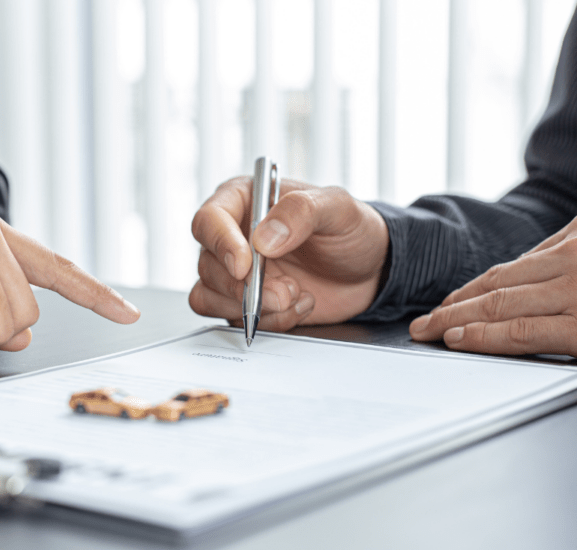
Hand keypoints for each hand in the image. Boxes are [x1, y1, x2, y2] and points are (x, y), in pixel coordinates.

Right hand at [189, 177, 389, 329]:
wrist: (369, 271)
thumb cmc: (351, 230)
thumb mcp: (338, 208)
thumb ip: (301, 211)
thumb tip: (263, 238)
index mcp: (245, 200)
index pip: (208, 220)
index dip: (221, 244)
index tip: (245, 266)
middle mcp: (233, 236)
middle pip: (208, 264)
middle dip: (246, 287)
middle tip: (286, 291)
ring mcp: (236, 272)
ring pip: (210, 295)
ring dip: (253, 306)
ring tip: (296, 295)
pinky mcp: (243, 301)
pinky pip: (231, 319)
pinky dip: (267, 321)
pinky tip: (298, 307)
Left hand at [409, 210, 576, 362]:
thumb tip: (534, 268)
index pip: (512, 265)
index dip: (474, 287)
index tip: (450, 303)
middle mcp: (574, 256)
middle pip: (495, 284)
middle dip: (453, 305)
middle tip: (423, 322)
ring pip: (500, 305)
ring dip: (457, 321)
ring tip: (430, 334)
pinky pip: (522, 333)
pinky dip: (484, 337)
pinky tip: (460, 341)